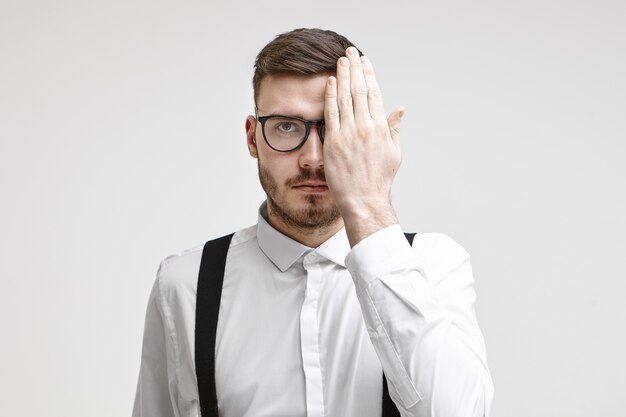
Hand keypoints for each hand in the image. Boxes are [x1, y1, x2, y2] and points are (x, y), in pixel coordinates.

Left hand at [323, 47, 404, 245]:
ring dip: (342, 77)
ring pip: (344, 98)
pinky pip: (331, 113)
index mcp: (380, 128)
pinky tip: (329, 82)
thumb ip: (394, 128)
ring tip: (340, 61)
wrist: (364, 199)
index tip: (364, 62)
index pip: (374, 93)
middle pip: (358, 90)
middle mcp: (365, 127)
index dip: (368, 75)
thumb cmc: (379, 179)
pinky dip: (330, 96)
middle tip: (350, 52)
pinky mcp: (334, 142)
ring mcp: (348, 134)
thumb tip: (400, 109)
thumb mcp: (394, 152)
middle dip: (354, 69)